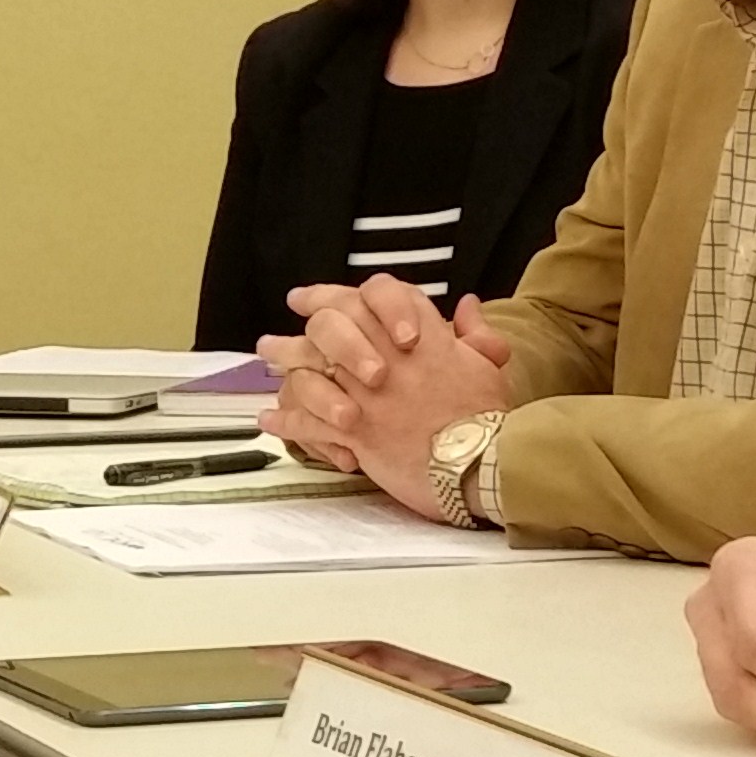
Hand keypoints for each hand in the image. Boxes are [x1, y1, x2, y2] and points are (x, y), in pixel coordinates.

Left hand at [260, 280, 511, 511]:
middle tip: (286, 320)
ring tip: (266, 357)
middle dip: (303, 320)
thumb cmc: (487, 418)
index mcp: (423, 337)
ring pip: (313, 368)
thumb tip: (465, 304)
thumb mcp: (489, 367)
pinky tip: (269, 419)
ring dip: (285, 361)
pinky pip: (309, 421)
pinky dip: (286, 419)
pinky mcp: (357, 432)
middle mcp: (388, 358)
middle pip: (335, 323)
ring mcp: (368, 395)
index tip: (313, 296)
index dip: (341, 291)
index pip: (377, 295)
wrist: (482, 465)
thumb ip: (474, 333)